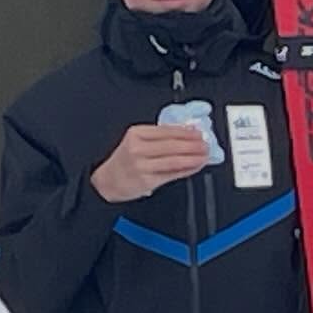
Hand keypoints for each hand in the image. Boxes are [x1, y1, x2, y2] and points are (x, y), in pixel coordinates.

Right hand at [90, 124, 208, 202]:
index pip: (167, 130)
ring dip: (193, 157)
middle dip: (193, 144)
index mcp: (136, 134)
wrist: (106, 181)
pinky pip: (171, 174)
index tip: (198, 133)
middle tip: (205, 144)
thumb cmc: (124, 161)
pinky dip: (186, 169)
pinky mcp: (146, 180)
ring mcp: (142, 165)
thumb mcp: (136, 142)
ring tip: (204, 155)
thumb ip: (160, 137)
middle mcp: (138, 148)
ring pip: (174, 159)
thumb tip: (186, 132)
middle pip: (172, 144)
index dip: (186, 132)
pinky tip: (194, 166)